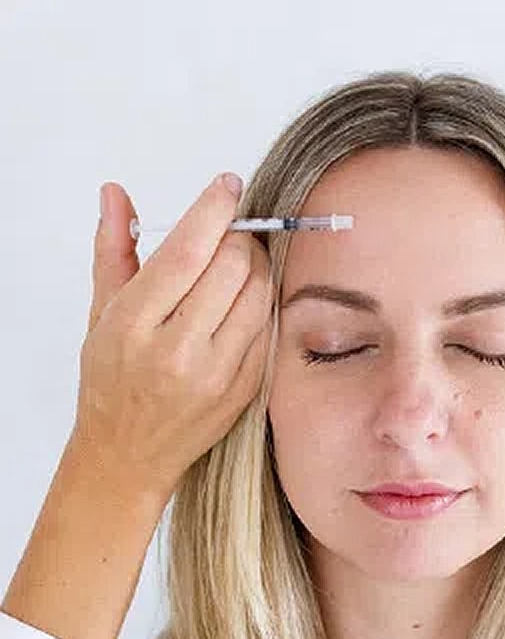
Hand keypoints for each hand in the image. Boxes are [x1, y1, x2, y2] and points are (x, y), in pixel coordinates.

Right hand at [70, 172, 273, 500]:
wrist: (128, 454)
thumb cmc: (110, 380)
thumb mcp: (101, 315)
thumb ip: (113, 250)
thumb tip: (116, 193)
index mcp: (133, 324)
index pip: (185, 251)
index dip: (214, 209)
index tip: (228, 185)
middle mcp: (177, 350)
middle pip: (231, 267)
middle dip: (239, 237)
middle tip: (232, 233)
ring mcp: (216, 374)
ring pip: (259, 294)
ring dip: (257, 266)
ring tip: (241, 263)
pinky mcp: (244, 389)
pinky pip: (269, 327)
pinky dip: (264, 302)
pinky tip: (248, 298)